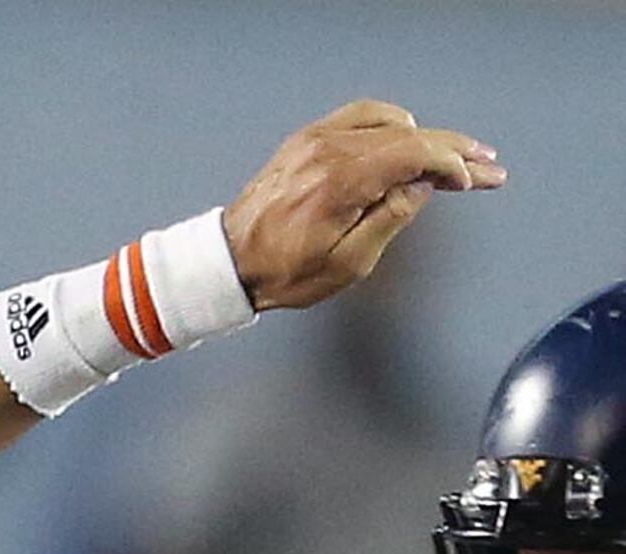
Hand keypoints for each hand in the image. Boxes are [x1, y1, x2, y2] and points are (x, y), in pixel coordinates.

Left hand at [221, 101, 499, 313]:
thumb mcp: (347, 263)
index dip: (453, 165)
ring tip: (456, 154)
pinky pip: (360, 117)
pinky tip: (412, 136)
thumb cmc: (282, 272)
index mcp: (342, 181)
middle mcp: (329, 150)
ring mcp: (315, 140)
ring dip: (428, 136)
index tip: (476, 180)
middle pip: (409, 135)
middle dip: (454, 151)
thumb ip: (390, 221)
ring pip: (390, 122)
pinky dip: (392, 124)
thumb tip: (421, 187)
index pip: (415, 153)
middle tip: (488, 164)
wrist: (228, 263)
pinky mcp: (306, 141)